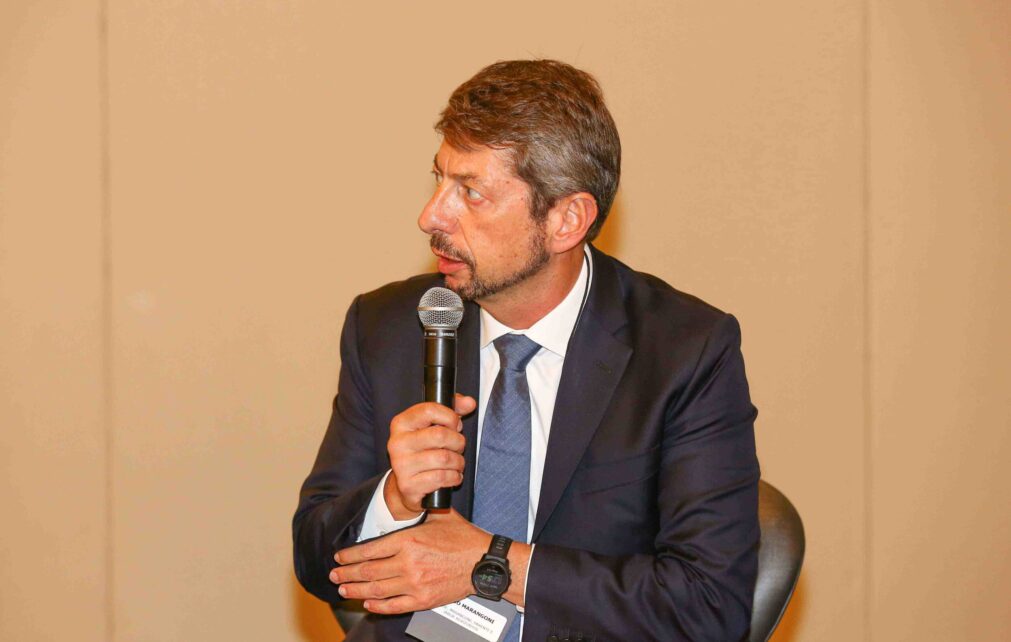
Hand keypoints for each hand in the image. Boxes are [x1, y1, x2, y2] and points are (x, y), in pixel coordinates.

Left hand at [330, 509, 488, 612]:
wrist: (482, 562)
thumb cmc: (462, 538)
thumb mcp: (438, 516)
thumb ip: (418, 512)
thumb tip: (408, 500)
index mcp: (408, 540)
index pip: (370, 550)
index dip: (350, 556)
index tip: (339, 558)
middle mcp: (407, 563)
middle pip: (368, 571)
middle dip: (347, 574)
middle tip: (334, 575)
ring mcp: (414, 584)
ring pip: (376, 589)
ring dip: (356, 590)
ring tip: (344, 589)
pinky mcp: (422, 599)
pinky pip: (394, 605)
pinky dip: (378, 605)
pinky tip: (368, 603)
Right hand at [384, 394, 475, 519]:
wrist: (407, 486)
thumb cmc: (424, 451)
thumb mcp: (434, 426)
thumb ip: (453, 410)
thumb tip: (470, 402)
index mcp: (401, 423)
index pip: (429, 410)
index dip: (450, 417)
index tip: (456, 425)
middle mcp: (397, 443)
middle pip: (440, 435)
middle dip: (458, 442)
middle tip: (459, 447)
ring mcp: (401, 465)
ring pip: (444, 458)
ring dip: (459, 462)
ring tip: (457, 463)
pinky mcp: (409, 485)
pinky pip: (441, 478)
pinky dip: (454, 477)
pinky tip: (453, 476)